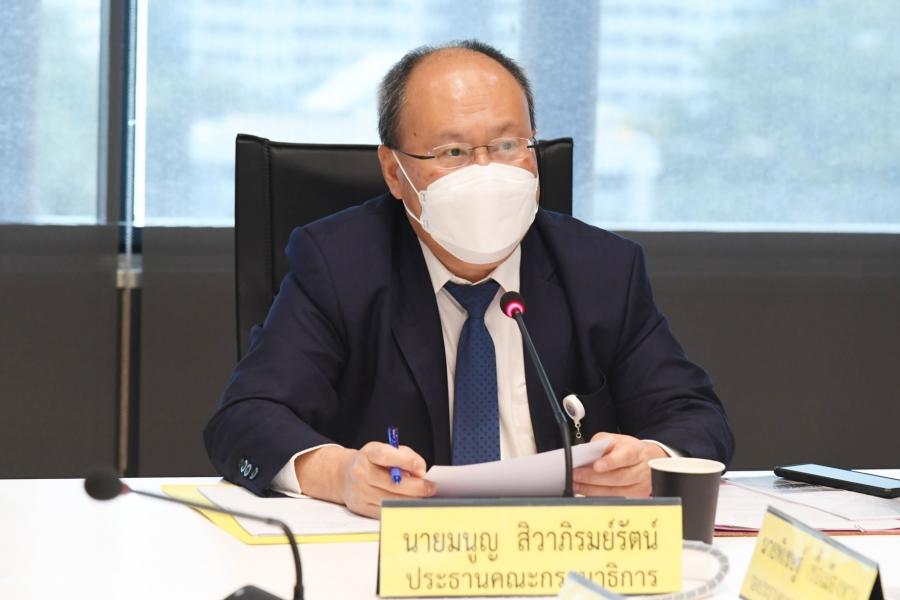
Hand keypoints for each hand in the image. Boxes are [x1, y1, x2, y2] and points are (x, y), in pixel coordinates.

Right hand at [295, 443, 435, 518]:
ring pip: (391, 500)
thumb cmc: (372, 462)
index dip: (405, 461)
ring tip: (424, 497)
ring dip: (412, 500)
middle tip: (431, 488)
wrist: (344, 476)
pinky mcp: (362, 508)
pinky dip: (401, 508)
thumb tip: (421, 472)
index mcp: (368, 454)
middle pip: (392, 483)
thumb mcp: (387, 450)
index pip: (385, 455)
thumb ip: (406, 457)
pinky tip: (411, 504)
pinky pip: (386, 511)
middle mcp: (361, 473)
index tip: (422, 469)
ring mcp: (360, 492)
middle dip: (417, 487)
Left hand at [572, 432, 667, 497]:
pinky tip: (586, 491)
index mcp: (636, 451)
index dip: (610, 462)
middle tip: (576, 475)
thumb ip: (600, 443)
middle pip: (618, 477)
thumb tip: (585, 454)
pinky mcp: (638, 496)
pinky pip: (615, 499)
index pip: (625, 456)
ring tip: (576, 484)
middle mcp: (641, 469)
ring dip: (592, 489)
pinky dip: (598, 496)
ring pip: (616, 492)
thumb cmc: (626, 448)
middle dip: (593, 478)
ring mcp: (641, 485)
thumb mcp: (614, 439)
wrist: (645, 458)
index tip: (596, 465)